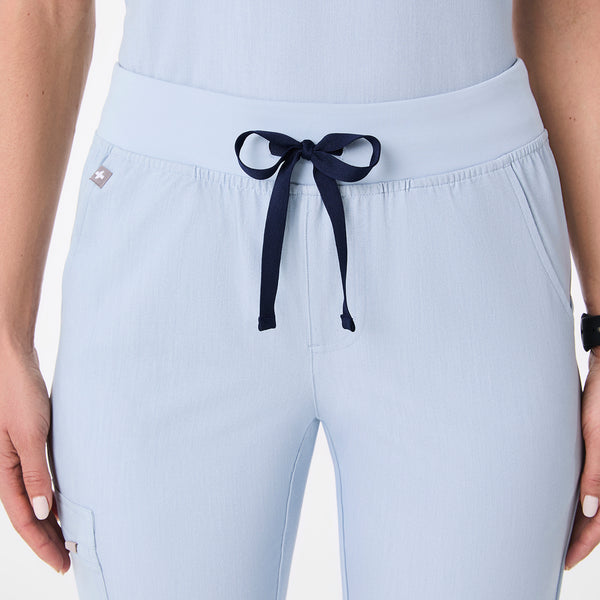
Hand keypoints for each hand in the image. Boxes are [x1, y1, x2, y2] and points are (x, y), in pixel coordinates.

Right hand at [0, 343, 69, 573]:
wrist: (14, 360)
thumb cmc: (19, 393)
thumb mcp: (30, 435)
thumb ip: (35, 474)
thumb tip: (45, 512)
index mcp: (2, 471)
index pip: (25, 519)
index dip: (43, 544)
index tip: (63, 563)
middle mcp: (7, 469)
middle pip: (29, 513)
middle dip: (48, 539)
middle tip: (71, 558)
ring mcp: (17, 457)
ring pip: (34, 498)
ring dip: (51, 519)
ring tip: (69, 538)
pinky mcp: (28, 443)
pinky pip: (38, 479)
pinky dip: (51, 495)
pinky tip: (65, 501)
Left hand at [565, 346, 599, 569]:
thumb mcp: (596, 434)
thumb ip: (596, 473)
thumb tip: (589, 511)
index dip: (584, 543)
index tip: (565, 561)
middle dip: (583, 536)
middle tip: (559, 553)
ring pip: (599, 500)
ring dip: (583, 519)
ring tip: (561, 533)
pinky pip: (596, 481)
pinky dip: (585, 496)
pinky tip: (570, 501)